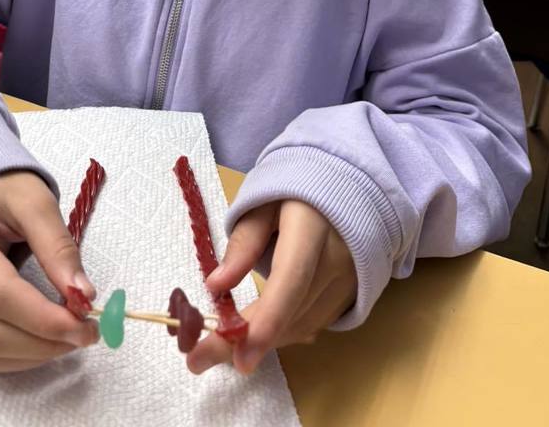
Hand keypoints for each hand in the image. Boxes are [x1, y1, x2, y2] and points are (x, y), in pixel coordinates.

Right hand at [0, 171, 98, 372]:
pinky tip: (43, 340)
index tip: (85, 324)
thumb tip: (83, 294)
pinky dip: (16, 356)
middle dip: (42, 342)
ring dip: (32, 355)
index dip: (44, 318)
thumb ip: (58, 246)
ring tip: (69, 337)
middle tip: (86, 334)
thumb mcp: (34, 200)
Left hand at [186, 200, 356, 375]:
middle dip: (245, 342)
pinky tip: (256, 333)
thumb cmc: (294, 191)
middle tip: (199, 360)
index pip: (291, 282)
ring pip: (302, 326)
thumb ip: (243, 243)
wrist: (348, 189)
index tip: (237, 358)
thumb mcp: (262, 203)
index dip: (265, 323)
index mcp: (311, 228)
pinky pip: (313, 323)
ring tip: (219, 348)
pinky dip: (282, 332)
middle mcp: (337, 260)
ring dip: (262, 342)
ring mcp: (348, 282)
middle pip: (290, 314)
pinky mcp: (350, 296)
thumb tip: (216, 285)